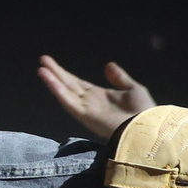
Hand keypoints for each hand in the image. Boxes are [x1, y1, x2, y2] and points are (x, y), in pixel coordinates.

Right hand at [37, 55, 156, 141]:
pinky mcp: (84, 114)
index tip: (53, 64)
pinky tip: (49, 79)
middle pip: (68, 85)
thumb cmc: (143, 111)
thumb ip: (119, 78)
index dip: (66, 73)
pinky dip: (57, 89)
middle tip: (43, 59)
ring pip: (65, 91)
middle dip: (56, 73)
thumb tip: (108, 65)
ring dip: (52, 80)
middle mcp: (89, 102)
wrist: (146, 128)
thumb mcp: (132, 89)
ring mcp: (85, 108)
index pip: (77, 83)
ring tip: (41, 68)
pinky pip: (67, 100)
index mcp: (99, 96)